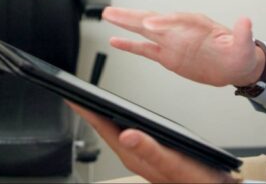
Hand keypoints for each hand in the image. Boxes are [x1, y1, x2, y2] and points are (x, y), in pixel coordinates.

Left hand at [68, 102, 237, 182]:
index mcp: (133, 154)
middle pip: (103, 127)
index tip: (70, 95)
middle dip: (88, 109)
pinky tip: (118, 116)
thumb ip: (150, 149)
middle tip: (72, 91)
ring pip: (113, 131)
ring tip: (88, 100)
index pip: (102, 127)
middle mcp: (133, 154)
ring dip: (100, 114)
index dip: (85, 110)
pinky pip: (125, 134)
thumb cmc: (195, 179)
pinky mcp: (149, 154)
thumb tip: (127, 134)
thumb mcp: (173, 162)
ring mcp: (140, 154)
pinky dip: (117, 121)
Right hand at [103, 7, 261, 87]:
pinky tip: (116, 41)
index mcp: (194, 25)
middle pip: (151, 20)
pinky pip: (144, 49)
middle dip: (131, 16)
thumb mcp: (244, 44)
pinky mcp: (167, 56)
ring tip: (108, 15)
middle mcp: (179, 31)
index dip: (162, 23)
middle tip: (111, 12)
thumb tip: (245, 22)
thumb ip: (242, 33)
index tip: (150, 25)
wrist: (236, 66)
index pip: (175, 20)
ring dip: (125, 24)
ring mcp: (171, 43)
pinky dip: (130, 45)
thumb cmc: (240, 52)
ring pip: (143, 31)